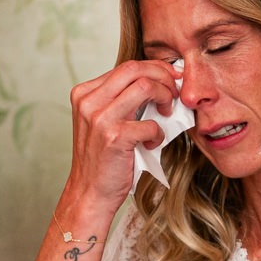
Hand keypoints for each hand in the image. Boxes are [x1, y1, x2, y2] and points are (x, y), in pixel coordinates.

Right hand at [61, 59, 182, 217]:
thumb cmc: (102, 159)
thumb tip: (156, 83)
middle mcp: (89, 101)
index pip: (126, 67)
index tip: (171, 78)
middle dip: (163, 76)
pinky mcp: (114, 137)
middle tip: (176, 93)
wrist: (90, 192)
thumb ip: (120, 101)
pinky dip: (158, 133)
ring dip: (165, 97)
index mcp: (85, 93)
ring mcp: (100, 118)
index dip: (155, 69)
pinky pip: (150, 123)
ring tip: (166, 113)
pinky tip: (152, 143)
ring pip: (145, 86)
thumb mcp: (103, 121)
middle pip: (135, 69)